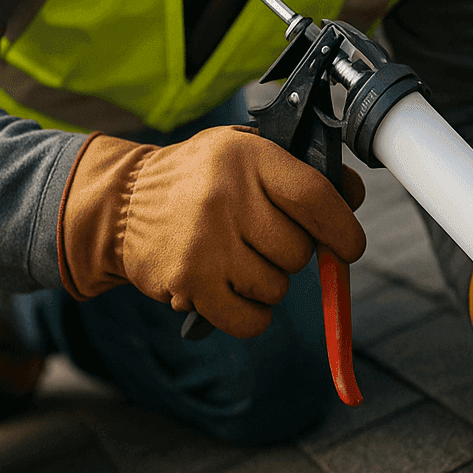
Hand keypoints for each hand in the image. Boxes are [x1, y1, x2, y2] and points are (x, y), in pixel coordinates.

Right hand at [57, 126, 365, 337]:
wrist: (119, 204)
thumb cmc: (199, 179)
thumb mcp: (246, 153)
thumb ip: (301, 173)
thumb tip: (352, 200)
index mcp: (248, 157)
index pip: (316, 197)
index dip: (343, 227)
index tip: (350, 245)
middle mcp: (225, 197)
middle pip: (298, 251)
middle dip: (293, 254)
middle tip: (266, 242)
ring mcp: (205, 243)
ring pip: (276, 288)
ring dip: (267, 283)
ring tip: (238, 259)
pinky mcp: (188, 284)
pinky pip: (250, 320)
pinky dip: (251, 315)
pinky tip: (234, 292)